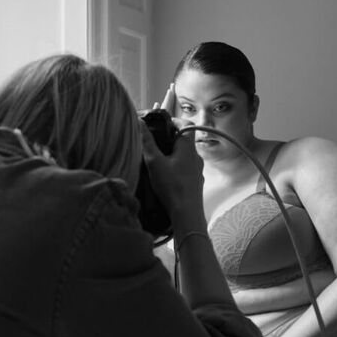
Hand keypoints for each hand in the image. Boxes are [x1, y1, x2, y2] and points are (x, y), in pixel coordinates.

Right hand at [139, 84, 203, 219]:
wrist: (187, 215)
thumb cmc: (172, 187)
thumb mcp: (155, 163)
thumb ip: (147, 142)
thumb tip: (139, 122)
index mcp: (188, 148)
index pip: (186, 124)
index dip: (175, 120)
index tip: (163, 123)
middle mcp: (196, 157)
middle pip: (184, 142)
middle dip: (170, 140)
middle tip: (155, 143)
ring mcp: (197, 172)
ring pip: (185, 158)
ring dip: (173, 157)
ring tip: (157, 162)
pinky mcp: (195, 185)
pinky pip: (186, 171)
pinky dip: (176, 170)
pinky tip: (165, 179)